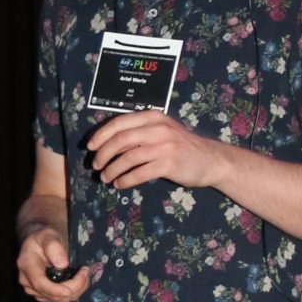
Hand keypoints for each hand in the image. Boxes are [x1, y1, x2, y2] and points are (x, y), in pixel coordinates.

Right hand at [17, 225, 88, 301]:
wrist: (38, 242)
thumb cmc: (43, 237)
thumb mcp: (48, 235)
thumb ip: (54, 247)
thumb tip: (62, 265)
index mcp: (27, 265)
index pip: (40, 284)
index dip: (56, 291)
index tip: (71, 289)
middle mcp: (27, 281)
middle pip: (52, 295)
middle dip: (73, 287)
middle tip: (86, 271)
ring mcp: (34, 289)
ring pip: (58, 299)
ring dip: (75, 290)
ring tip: (84, 275)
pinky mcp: (43, 293)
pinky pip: (59, 299)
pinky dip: (73, 292)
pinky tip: (79, 281)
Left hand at [86, 111, 227, 192]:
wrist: (211, 159)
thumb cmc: (182, 146)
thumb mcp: (163, 131)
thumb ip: (140, 132)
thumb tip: (108, 143)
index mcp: (153, 117)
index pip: (120, 122)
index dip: (101, 134)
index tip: (90, 146)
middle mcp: (158, 128)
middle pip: (120, 139)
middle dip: (103, 154)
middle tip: (96, 166)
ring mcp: (164, 146)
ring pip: (128, 158)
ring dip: (112, 170)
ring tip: (106, 178)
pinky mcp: (169, 164)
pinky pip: (139, 173)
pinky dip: (125, 180)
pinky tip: (120, 184)